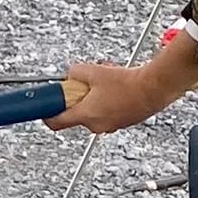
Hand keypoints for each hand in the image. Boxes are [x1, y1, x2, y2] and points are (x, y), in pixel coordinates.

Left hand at [47, 30, 197, 134]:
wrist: (154, 89)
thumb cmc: (127, 83)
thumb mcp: (94, 71)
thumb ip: (76, 72)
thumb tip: (71, 74)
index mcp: (86, 115)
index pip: (56, 122)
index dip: (46, 114)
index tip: (44, 107)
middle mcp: (96, 125)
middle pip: (75, 115)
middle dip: (75, 100)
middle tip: (81, 86)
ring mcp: (110, 126)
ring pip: (92, 113)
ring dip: (92, 99)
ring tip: (103, 84)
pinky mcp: (122, 121)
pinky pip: (106, 112)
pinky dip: (106, 101)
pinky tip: (114, 89)